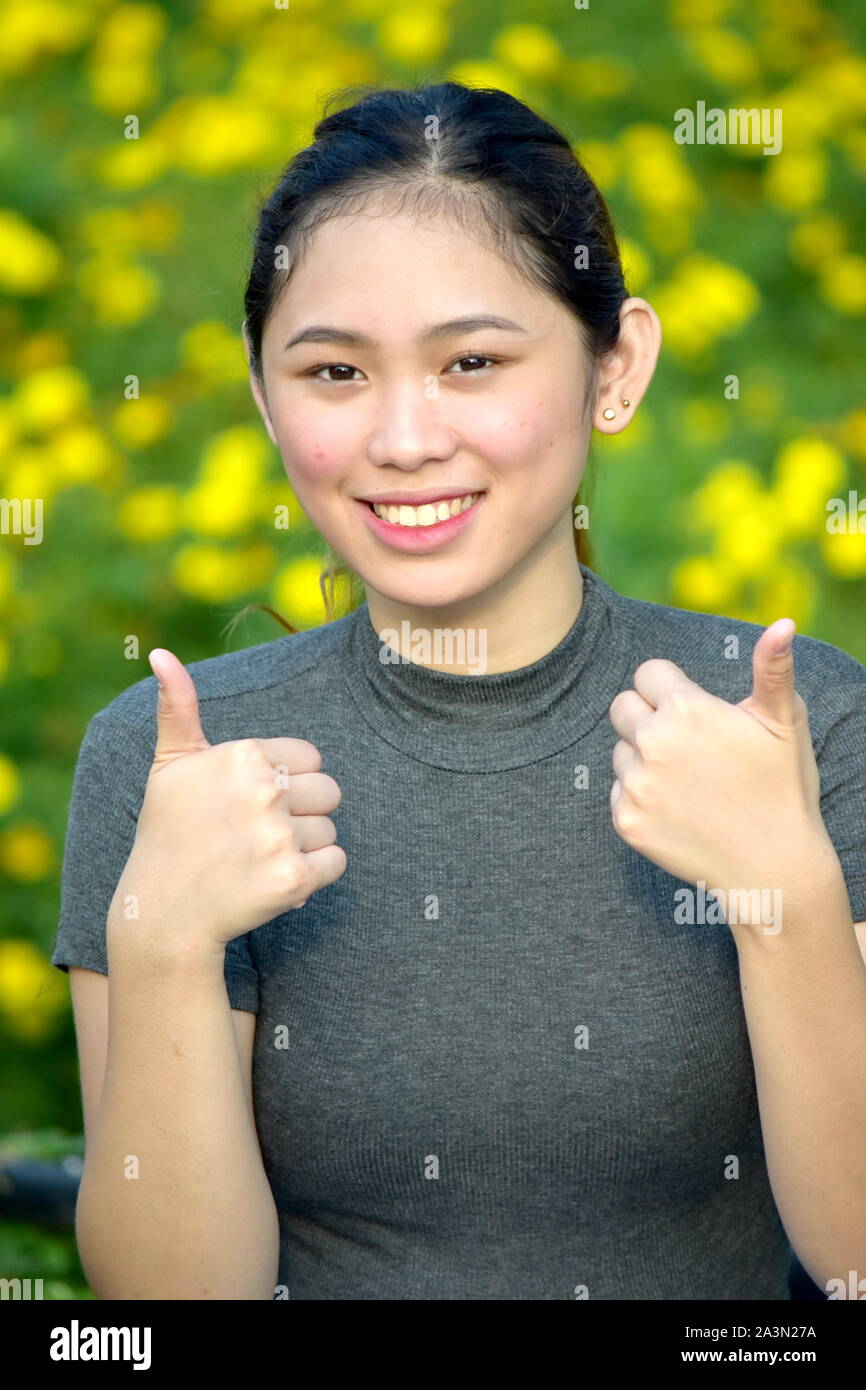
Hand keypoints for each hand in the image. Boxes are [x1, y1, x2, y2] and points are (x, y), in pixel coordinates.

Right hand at [110, 647, 346, 949]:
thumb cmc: (169, 832)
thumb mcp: (170, 766)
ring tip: (260, 859)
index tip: (251, 804)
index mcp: (244, 755)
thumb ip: (178, 708)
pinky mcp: (293, 879)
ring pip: (330, 829)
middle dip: (301, 814)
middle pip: (329, 791)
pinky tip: (277, 880)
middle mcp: (264, 790)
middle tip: (256, 836)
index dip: (288, 782)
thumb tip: (161, 655)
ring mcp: (279, 836)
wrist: (164, 912)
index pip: (311, 758)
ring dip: (305, 848)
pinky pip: (337, 862)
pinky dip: (315, 875)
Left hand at [608, 618, 837, 902]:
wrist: (773, 870)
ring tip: (690, 782)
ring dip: (644, 759)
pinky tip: (678, 810)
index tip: (695, 713)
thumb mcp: (785, 724)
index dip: (672, 689)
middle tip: (689, 747)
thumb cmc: (782, 789)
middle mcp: (652, 742)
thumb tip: (782, 624)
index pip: (647, 673)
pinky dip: (641, 797)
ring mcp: (635, 784)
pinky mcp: (625, 820)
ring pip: (620, 750)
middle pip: (622, 706)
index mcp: (686, 710)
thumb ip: (773, 669)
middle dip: (649, 717)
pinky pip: (618, 791)